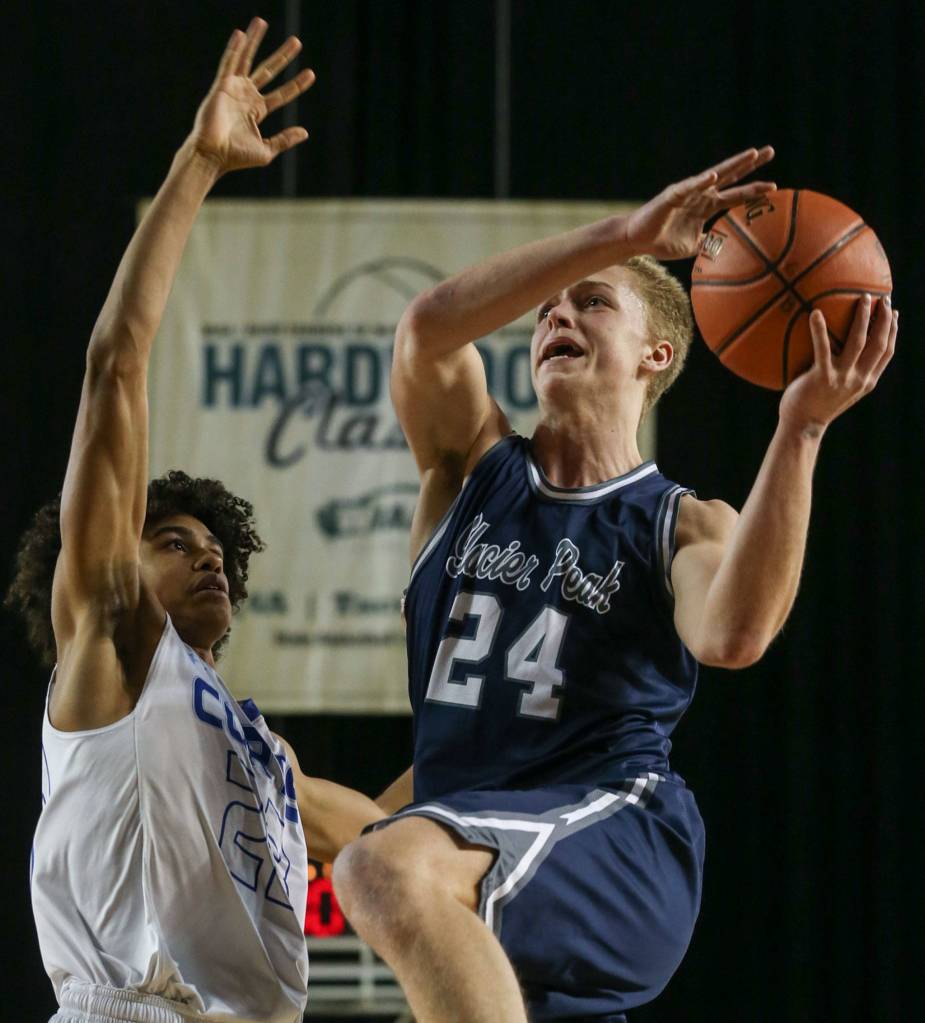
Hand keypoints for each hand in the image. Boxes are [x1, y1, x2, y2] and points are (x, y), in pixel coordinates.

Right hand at [187, 18, 314, 174]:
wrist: (213, 156)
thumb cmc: (236, 157)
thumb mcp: (266, 149)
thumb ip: (284, 139)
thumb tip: (305, 132)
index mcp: (256, 111)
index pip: (281, 95)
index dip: (296, 85)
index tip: (311, 73)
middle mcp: (246, 97)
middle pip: (268, 71)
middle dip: (282, 57)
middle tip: (297, 42)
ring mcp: (233, 89)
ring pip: (246, 59)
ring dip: (255, 41)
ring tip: (263, 21)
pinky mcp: (221, 86)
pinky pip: (229, 63)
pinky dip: (234, 48)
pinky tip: (241, 34)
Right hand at [621, 147, 775, 259]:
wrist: (638, 241)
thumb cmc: (662, 242)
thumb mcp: (692, 247)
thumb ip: (709, 244)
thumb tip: (723, 250)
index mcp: (707, 206)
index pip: (735, 194)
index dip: (753, 190)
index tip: (774, 186)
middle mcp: (700, 195)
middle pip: (730, 175)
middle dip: (750, 163)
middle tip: (771, 150)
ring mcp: (688, 192)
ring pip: (714, 176)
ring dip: (733, 164)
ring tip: (751, 154)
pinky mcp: (672, 195)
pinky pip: (688, 187)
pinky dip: (700, 182)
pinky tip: (712, 176)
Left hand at [779, 295, 897, 431]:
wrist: (802, 425)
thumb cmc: (817, 404)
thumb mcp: (842, 389)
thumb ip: (851, 372)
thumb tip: (848, 348)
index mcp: (867, 381)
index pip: (887, 353)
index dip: (893, 331)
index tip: (895, 313)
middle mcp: (859, 379)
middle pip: (879, 343)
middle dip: (884, 319)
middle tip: (883, 298)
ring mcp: (841, 378)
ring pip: (858, 342)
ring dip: (863, 317)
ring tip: (863, 298)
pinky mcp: (821, 377)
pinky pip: (822, 349)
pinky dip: (819, 330)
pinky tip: (815, 313)